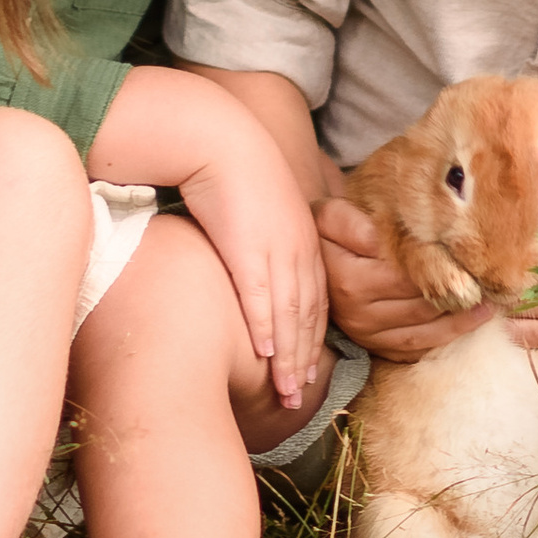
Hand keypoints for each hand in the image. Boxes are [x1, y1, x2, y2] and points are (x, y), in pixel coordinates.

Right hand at [178, 147, 327, 408]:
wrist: (221, 140)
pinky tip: (264, 355)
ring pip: (289, 315)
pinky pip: (259, 297)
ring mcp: (275, 251)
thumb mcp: (264, 209)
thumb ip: (268, 239)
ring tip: (288, 392)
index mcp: (305, 241)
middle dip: (306, 360)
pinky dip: (264, 328)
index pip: (316, 301)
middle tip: (303, 397)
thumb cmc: (236, 171)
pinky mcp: (247, 249)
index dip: (314, 339)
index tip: (311, 370)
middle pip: (308, 317)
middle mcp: (298, 251)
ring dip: (290, 357)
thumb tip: (257, 260)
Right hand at [316, 197, 493, 360]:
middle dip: (459, 294)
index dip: (442, 267)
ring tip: (492, 304)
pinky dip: (445, 339)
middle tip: (495, 283)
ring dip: (462, 321)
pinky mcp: (376, 348)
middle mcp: (359, 314)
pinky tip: (470, 324)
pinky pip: (416, 350)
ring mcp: (368, 335)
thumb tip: (382, 240)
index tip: (473, 258)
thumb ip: (354, 222)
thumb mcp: (329, 215)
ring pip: (425, 333)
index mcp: (349, 280)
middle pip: (422, 306)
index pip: (407, 276)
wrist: (305, 263)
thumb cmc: (324, 233)